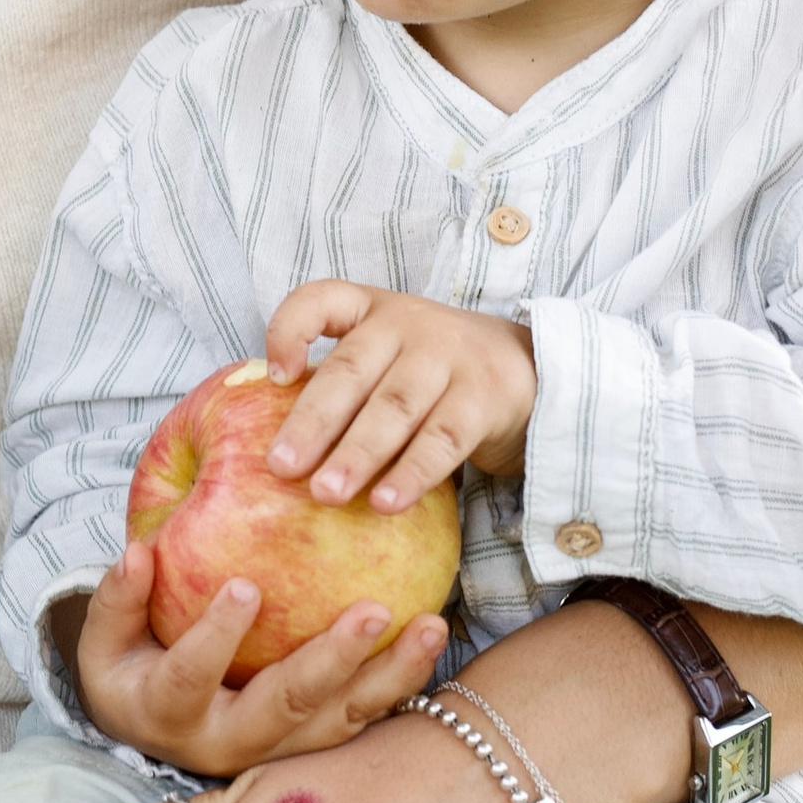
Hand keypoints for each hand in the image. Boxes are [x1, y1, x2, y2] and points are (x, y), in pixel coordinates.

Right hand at [71, 538, 448, 777]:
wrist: (159, 730)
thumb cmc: (131, 669)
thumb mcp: (105, 642)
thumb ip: (119, 599)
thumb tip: (138, 551)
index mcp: (170, 714)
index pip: (189, 679)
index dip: (213, 638)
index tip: (242, 588)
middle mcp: (230, 741)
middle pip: (287, 706)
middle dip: (332, 660)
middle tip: (371, 611)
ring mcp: (280, 749)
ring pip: (341, 718)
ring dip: (389, 674)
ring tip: (431, 624)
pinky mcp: (315, 744)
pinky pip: (364, 718)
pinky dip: (402, 683)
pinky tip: (433, 641)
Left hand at [262, 279, 537, 509]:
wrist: (527, 371)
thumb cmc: (431, 373)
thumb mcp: (387, 357)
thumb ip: (341, 382)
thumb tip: (280, 449)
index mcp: (371, 310)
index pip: (322, 299)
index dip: (290, 330)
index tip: (275, 376)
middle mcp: (406, 325)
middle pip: (350, 371)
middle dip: (312, 423)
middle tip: (281, 468)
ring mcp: (448, 357)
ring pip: (394, 408)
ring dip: (357, 454)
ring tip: (325, 493)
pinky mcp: (482, 397)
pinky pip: (443, 439)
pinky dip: (413, 472)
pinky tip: (386, 503)